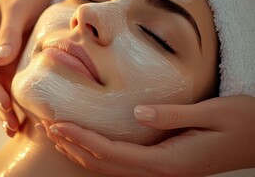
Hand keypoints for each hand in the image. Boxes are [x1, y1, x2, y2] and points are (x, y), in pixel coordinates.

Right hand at [0, 0, 52, 136]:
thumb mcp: (17, 10)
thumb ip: (8, 34)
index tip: (5, 106)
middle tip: (12, 128)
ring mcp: (1, 61)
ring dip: (5, 111)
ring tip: (16, 131)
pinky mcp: (14, 65)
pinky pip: (12, 87)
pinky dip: (17, 103)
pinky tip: (26, 118)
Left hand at [41, 95, 254, 175]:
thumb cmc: (243, 124)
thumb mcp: (213, 113)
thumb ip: (172, 115)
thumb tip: (136, 114)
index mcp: (169, 161)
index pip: (113, 153)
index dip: (82, 139)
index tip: (57, 125)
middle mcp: (162, 171)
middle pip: (106, 165)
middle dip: (74, 147)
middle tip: (48, 128)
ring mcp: (163, 171)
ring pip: (112, 168)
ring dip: (82, 152)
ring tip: (59, 135)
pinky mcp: (166, 164)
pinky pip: (124, 164)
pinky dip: (100, 154)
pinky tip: (88, 144)